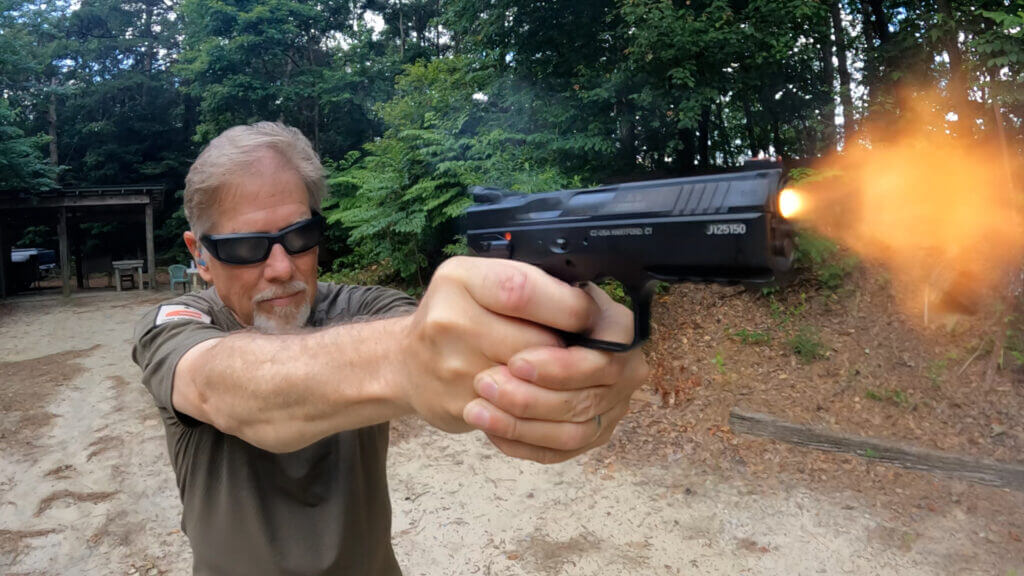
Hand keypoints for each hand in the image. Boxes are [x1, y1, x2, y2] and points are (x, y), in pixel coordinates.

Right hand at [399, 256, 597, 432]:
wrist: (405, 362)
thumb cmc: (456, 314)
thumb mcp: (479, 281)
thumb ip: (527, 283)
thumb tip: (587, 303)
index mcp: (460, 280)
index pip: (524, 291)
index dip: (568, 307)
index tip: (586, 315)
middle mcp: (450, 321)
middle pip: (537, 343)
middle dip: (567, 348)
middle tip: (572, 345)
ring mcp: (452, 369)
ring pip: (533, 383)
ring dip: (554, 380)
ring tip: (552, 370)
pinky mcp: (459, 408)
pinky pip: (518, 414)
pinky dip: (535, 407)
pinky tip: (531, 392)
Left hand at [462, 283, 649, 462]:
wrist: (508, 329)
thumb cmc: (511, 302)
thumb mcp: (515, 282)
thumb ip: (529, 294)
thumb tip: (524, 312)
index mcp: (615, 323)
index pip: (607, 351)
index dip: (562, 365)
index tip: (516, 363)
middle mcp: (626, 365)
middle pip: (589, 396)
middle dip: (533, 398)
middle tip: (485, 386)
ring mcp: (612, 403)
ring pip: (574, 430)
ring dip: (522, 425)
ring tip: (477, 410)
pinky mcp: (591, 432)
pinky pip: (560, 451)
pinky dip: (523, 444)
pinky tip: (490, 429)